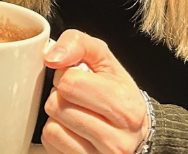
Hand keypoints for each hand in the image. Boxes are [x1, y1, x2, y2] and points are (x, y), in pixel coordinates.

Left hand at [41, 29, 151, 153]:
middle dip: (60, 95)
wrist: (137, 131)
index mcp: (124, 105)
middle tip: (78, 97)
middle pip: (56, 105)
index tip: (80, 79)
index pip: (70, 82)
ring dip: (57, 115)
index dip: (67, 75)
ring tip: (76, 112)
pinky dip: (56, 133)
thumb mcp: (105, 59)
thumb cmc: (118, 92)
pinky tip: (72, 129)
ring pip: (52, 127)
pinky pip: (51, 143)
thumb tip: (52, 57)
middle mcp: (116, 138)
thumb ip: (78, 43)